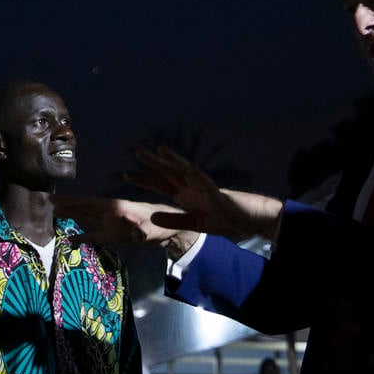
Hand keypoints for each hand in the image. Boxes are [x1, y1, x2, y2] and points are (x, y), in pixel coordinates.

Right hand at [48, 195, 199, 259]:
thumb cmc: (159, 225)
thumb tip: (125, 222)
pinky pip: (94, 235)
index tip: (56, 198)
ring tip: (55, 213)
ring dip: (72, 216)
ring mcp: (111, 224)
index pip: (88, 202)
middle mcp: (109, 213)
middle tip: (48, 202)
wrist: (169, 231)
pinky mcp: (114, 235)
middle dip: (67, 205)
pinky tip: (70, 239)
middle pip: (83, 208)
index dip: (71, 200)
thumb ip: (136, 226)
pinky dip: (82, 237)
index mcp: (115, 207)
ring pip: (86, 218)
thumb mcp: (149, 225)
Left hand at [130, 146, 282, 240]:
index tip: (126, 175)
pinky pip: (207, 183)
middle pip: (169, 173)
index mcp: (185, 195)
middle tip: (137, 151)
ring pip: (186, 171)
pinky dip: (197, 175)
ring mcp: (204, 189)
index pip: (161, 184)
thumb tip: (152, 216)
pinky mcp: (218, 195)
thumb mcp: (193, 224)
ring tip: (161, 150)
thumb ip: (173, 220)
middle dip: (153, 163)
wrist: (247, 222)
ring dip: (174, 161)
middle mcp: (192, 188)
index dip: (144, 179)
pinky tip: (188, 167)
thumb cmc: (222, 219)